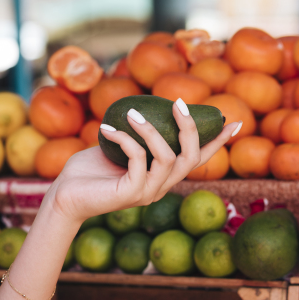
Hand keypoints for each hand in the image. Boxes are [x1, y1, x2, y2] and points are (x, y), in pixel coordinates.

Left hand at [44, 98, 241, 224]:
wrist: (64, 196)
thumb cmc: (88, 171)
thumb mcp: (117, 146)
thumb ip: (136, 135)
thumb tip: (145, 108)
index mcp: (162, 176)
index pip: (197, 159)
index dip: (218, 142)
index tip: (234, 122)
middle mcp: (161, 187)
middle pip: (191, 158)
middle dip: (189, 128)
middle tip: (177, 103)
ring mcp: (148, 193)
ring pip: (168, 157)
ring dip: (150, 131)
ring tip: (131, 113)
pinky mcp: (131, 194)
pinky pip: (138, 160)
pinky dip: (125, 139)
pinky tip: (106, 129)